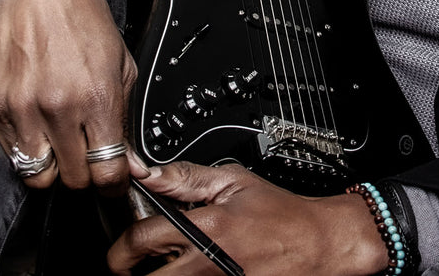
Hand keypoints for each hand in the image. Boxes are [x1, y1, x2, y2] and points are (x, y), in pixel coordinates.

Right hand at [0, 0, 144, 192]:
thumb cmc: (81, 15)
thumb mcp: (121, 64)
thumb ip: (124, 117)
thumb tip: (129, 160)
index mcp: (95, 98)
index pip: (107, 172)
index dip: (114, 183)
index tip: (114, 180)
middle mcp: (57, 107)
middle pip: (72, 180)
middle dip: (84, 173)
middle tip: (87, 154)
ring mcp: (21, 108)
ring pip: (37, 175)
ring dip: (52, 165)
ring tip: (60, 142)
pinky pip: (10, 152)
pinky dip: (26, 147)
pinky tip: (38, 122)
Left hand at [108, 163, 389, 275]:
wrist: (317, 245)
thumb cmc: (281, 215)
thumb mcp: (233, 182)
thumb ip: (185, 177)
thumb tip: (147, 172)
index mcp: (204, 228)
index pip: (140, 241)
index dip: (121, 246)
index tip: (121, 247)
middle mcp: (206, 264)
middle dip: (132, 270)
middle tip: (134, 263)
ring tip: (167, 266)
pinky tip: (192, 271)